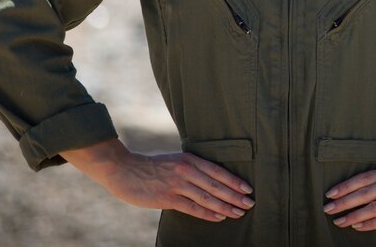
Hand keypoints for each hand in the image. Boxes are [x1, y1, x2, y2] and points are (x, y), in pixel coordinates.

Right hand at [61, 138, 254, 221]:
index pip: (217, 171)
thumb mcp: (174, 161)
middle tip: (250, 203)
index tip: (248, 189)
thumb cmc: (151, 167)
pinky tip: (219, 217)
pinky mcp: (168, 198)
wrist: (125, 170)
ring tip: (239, 212)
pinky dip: (208, 213)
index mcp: (189, 159)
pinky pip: (192, 207)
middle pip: (216, 184)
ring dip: (225, 206)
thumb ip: (191, 168)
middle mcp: (186, 170)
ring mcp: (177, 184)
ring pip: (207, 197)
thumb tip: (212, 179)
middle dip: (235, 195)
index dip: (234, 181)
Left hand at [322, 158, 375, 230]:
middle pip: (363, 192)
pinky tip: (358, 227)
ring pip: (372, 207)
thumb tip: (367, 184)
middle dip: (343, 201)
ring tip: (339, 221)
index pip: (363, 178)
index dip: (345, 186)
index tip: (330, 193)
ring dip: (353, 215)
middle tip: (327, 208)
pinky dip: (370, 224)